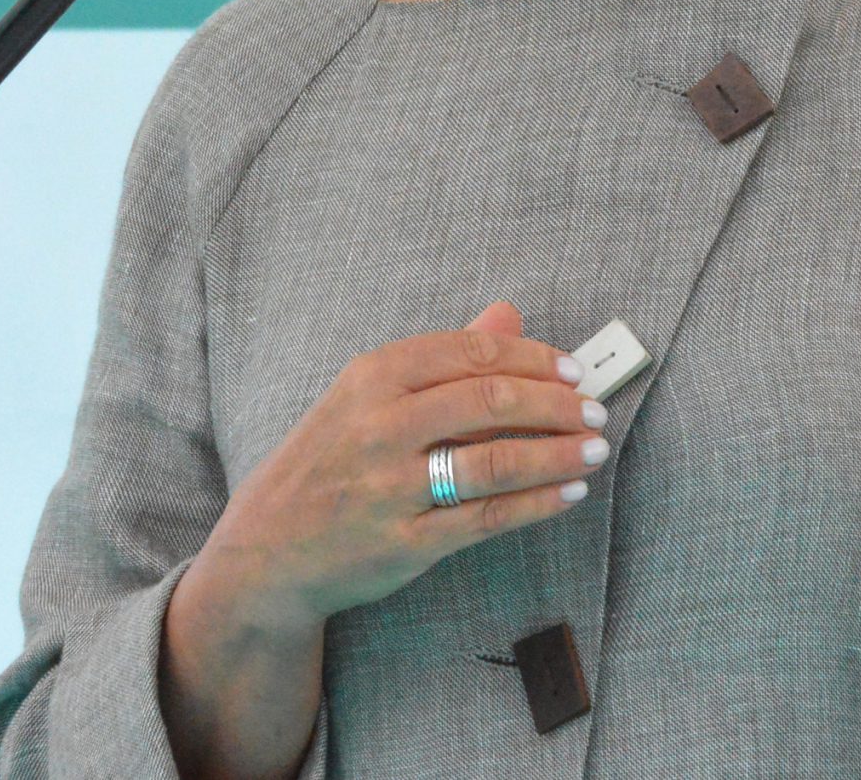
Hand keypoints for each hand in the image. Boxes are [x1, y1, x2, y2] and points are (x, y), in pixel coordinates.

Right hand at [202, 302, 609, 632]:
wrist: (266, 548)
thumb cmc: (328, 460)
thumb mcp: (367, 396)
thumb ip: (442, 357)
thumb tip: (509, 313)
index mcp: (371, 377)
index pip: (471, 352)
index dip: (534, 359)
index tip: (572, 371)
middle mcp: (378, 426)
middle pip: (490, 401)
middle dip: (556, 405)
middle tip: (594, 411)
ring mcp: (389, 487)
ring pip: (495, 461)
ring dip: (557, 454)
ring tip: (594, 451)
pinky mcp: (403, 543)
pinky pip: (486, 518)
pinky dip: (537, 503)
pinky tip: (567, 493)